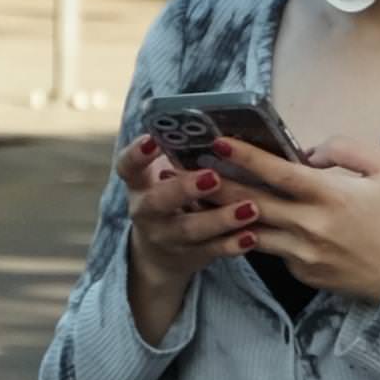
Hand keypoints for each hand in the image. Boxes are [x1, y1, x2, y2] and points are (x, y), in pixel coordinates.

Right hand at [118, 131, 246, 342]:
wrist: (160, 253)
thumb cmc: (172, 197)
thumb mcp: (165, 176)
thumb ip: (181, 155)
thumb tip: (220, 123)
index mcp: (139, 184)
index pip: (128, 166)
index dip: (137, 154)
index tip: (152, 140)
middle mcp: (147, 212)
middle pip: (158, 202)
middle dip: (185, 189)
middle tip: (213, 177)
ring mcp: (166, 237)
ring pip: (189, 230)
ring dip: (219, 219)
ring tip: (250, 207)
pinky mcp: (189, 256)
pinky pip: (211, 252)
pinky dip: (231, 245)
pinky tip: (252, 236)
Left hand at [216, 133, 379, 306]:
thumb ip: (347, 149)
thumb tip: (308, 152)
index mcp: (330, 196)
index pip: (278, 172)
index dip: (245, 156)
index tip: (218, 143)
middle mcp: (310, 226)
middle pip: (252, 203)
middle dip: (218, 185)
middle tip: (191, 169)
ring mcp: (303, 254)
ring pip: (252, 230)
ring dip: (226, 213)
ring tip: (203, 196)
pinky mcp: (301, 274)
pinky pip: (272, 250)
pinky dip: (255, 234)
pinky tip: (238, 222)